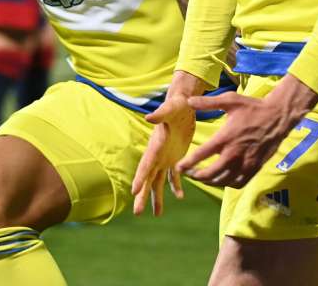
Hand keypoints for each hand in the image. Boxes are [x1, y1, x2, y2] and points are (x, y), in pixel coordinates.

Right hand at [131, 94, 195, 216]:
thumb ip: (160, 114)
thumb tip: (149, 118)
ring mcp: (165, 157)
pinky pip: (174, 176)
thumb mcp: (170, 109)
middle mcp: (157, 154)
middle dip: (142, 196)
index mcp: (155, 146)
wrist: (184, 103)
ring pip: (159, 181)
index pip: (145, 165)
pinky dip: (176, 186)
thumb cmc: (176, 104)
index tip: (134, 192)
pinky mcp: (176, 157)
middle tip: (137, 213)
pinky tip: (180, 197)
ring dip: (157, 197)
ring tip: (157, 214)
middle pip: (148, 179)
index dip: (140, 178)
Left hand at [177, 75, 317, 188]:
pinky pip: (238, 183)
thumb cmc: (253, 107)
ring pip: (223, 181)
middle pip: (211, 173)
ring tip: (202, 177)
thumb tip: (188, 101)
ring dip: (210, 181)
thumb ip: (208, 102)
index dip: (188, 163)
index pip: (202, 154)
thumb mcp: (230, 100)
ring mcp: (246, 163)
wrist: (278, 116)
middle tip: (189, 173)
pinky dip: (227, 183)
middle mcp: (235, 153)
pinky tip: (222, 179)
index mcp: (226, 137)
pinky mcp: (255, 168)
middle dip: (196, 176)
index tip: (178, 167)